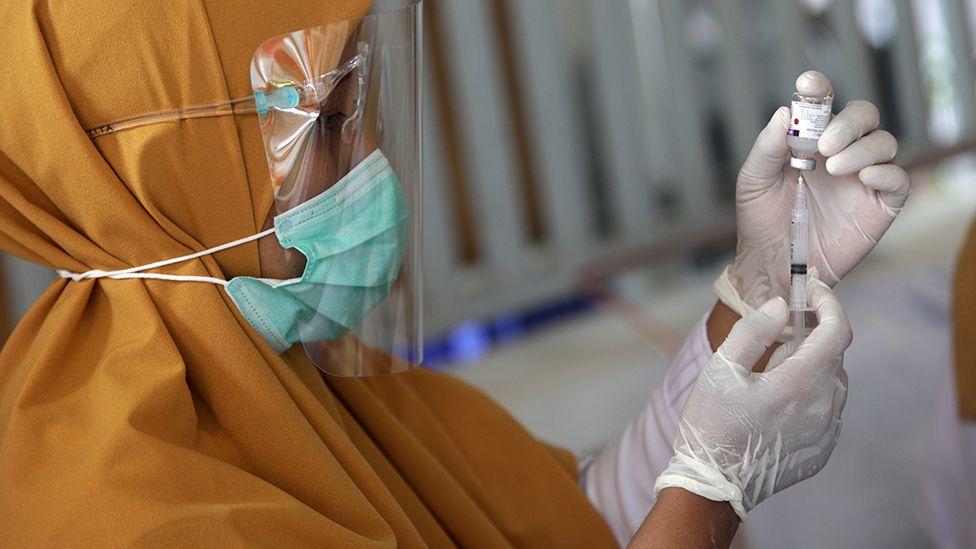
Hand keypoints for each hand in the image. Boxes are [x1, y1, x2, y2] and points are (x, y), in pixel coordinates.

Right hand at [655, 281, 851, 518]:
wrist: (713, 485)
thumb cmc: (711, 424)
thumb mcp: (721, 368)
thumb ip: (754, 330)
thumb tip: (781, 306)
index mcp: (801, 382)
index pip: (837, 330)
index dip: (829, 304)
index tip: (813, 291)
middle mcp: (824, 406)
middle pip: (834, 355)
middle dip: (812, 336)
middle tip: (776, 335)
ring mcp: (826, 432)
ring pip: (833, 383)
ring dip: (812, 368)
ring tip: (772, 374)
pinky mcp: (822, 451)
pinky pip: (828, 411)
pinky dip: (812, 396)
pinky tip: (779, 404)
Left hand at [719, 70, 909, 313]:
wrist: (772, 265)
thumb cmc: (761, 221)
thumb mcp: (754, 182)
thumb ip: (768, 147)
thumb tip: (786, 112)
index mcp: (810, 141)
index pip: (823, 105)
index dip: (819, 89)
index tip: (808, 85)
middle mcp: (841, 153)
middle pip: (864, 116)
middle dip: (849, 121)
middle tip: (824, 144)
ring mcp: (863, 178)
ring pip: (884, 142)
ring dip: (862, 147)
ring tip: (834, 167)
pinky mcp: (880, 205)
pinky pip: (898, 179)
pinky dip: (886, 172)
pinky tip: (864, 178)